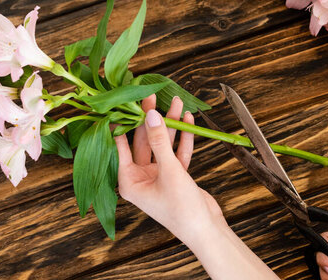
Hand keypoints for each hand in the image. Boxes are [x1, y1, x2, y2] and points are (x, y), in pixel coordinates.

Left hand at [115, 95, 223, 241]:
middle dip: (151, 119)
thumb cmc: (181, 208)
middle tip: (153, 96)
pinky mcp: (175, 176)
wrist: (206, 230)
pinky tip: (187, 120)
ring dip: (170, 125)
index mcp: (128, 181)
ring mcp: (158, 176)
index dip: (123, 122)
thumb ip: (159, 141)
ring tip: (177, 103)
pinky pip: (176, 152)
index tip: (123, 101)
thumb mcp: (169, 170)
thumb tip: (150, 114)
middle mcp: (140, 178)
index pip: (120, 145)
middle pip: (143, 141)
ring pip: (161, 144)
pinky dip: (182, 139)